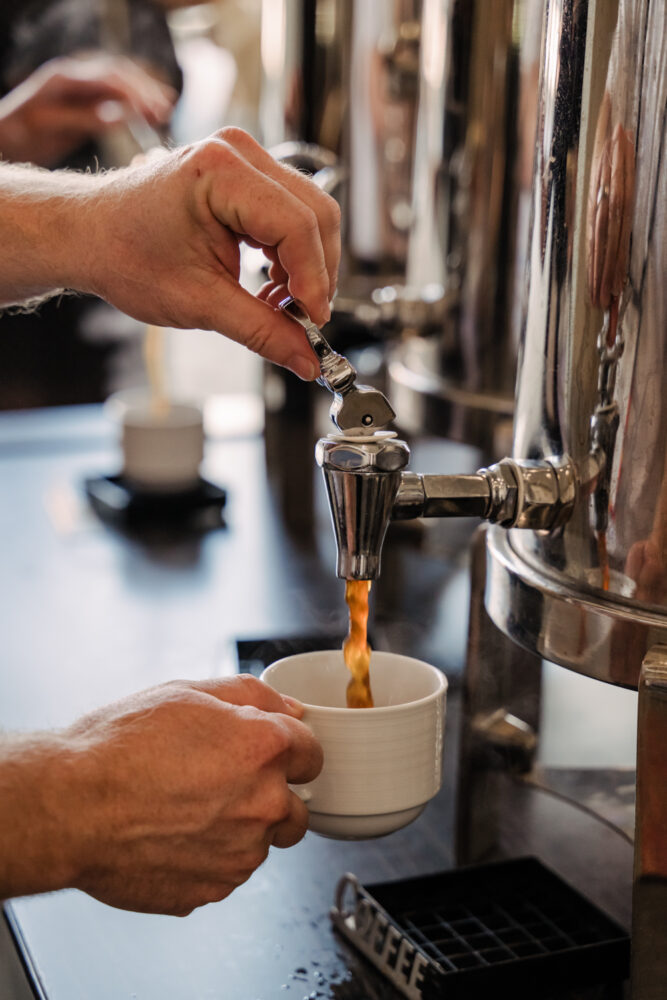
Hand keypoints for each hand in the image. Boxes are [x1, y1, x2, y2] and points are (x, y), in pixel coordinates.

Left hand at [0, 53, 174, 166]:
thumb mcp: (47, 127)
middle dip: (144, 91)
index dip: (134, 91)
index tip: (154, 110)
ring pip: (119, 85)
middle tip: (166, 111)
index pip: (107, 77)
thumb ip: (82, 119)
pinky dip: (134, 106)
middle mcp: (73, 78)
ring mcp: (79, 90)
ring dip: (143, 96)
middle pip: (117, 75)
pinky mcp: (83, 104)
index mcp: (63, 79)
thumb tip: (120, 115)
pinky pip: (114, 100)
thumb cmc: (17, 135)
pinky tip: (150, 116)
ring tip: (165, 112)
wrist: (2, 139)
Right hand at [0, 676, 321, 915]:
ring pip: (262, 843)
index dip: (289, 748)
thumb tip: (288, 708)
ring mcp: (240, 854)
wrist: (71, 806)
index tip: (269, 753)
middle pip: (297, 806)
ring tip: (188, 808)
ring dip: (240, 828)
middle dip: (271, 794)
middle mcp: (263, 804)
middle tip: (223, 782)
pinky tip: (174, 835)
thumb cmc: (120, 747)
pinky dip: (210, 858)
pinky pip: (227, 872)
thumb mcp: (188, 692)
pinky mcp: (212, 890)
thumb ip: (252, 696)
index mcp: (265, 749)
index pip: (313, 753)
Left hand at [80, 127, 340, 378]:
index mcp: (221, 172)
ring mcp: (244, 159)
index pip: (297, 226)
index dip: (313, 280)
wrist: (90, 237)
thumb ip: (262, 331)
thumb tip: (307, 358)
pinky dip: (290, 256)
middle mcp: (238, 153)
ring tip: (278, 305)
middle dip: (315, 274)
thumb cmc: (125, 255)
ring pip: (310, 215)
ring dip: (305, 267)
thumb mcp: (199, 303)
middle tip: (302, 319)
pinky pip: (291, 214)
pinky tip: (270, 285)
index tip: (312, 322)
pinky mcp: (246, 175)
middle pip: (315, 215)